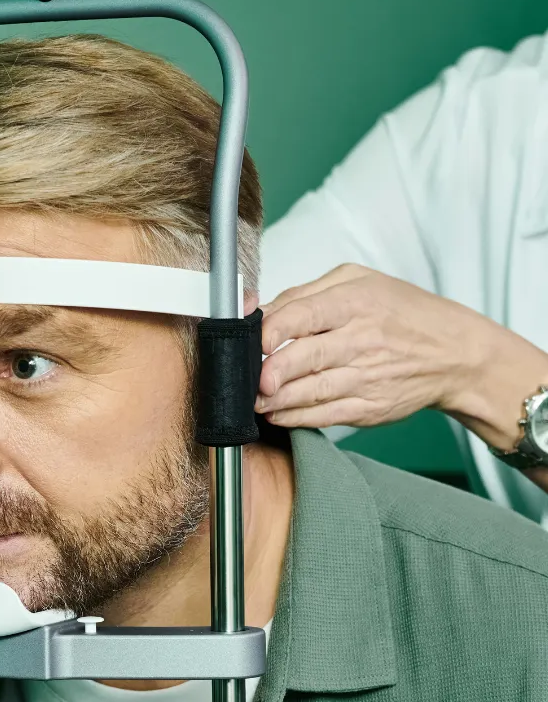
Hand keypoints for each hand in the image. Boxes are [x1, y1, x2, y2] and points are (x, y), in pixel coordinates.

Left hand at [258, 264, 547, 454]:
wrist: (455, 353)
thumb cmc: (400, 313)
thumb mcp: (358, 283)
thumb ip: (303, 294)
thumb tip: (254, 310)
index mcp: (356, 301)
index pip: (303, 315)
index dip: (269, 331)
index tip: (249, 342)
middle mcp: (362, 339)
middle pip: (303, 358)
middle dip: (268, 373)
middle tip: (247, 380)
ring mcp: (367, 376)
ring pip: (309, 391)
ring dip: (273, 400)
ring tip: (252, 400)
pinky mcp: (369, 407)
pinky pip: (324, 415)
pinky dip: (295, 418)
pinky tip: (276, 415)